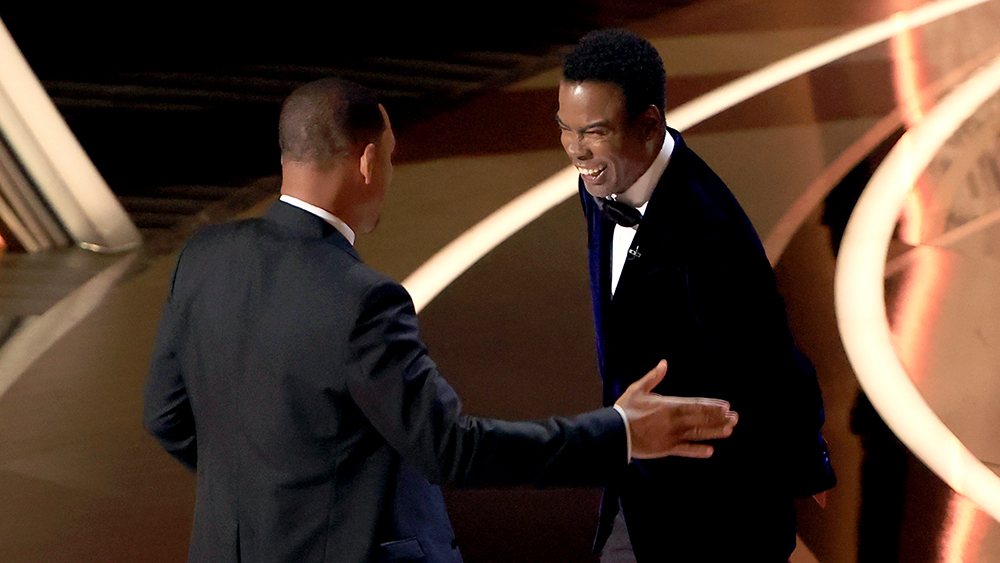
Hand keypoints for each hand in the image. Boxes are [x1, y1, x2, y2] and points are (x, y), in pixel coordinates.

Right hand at [615, 360, 737, 459]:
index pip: (695, 405)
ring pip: (697, 434)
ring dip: (714, 432)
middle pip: (701, 419)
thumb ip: (653, 377)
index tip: (726, 406)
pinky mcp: (666, 449)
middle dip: (719, 418)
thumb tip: (664, 363)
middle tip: (735, 418)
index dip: (712, 406)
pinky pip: (685, 450)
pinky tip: (710, 451)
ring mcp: (671, 436)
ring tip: (729, 431)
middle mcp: (673, 421)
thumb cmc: (625, 409)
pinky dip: (698, 450)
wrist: (614, 433)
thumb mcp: (637, 389)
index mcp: (668, 405)